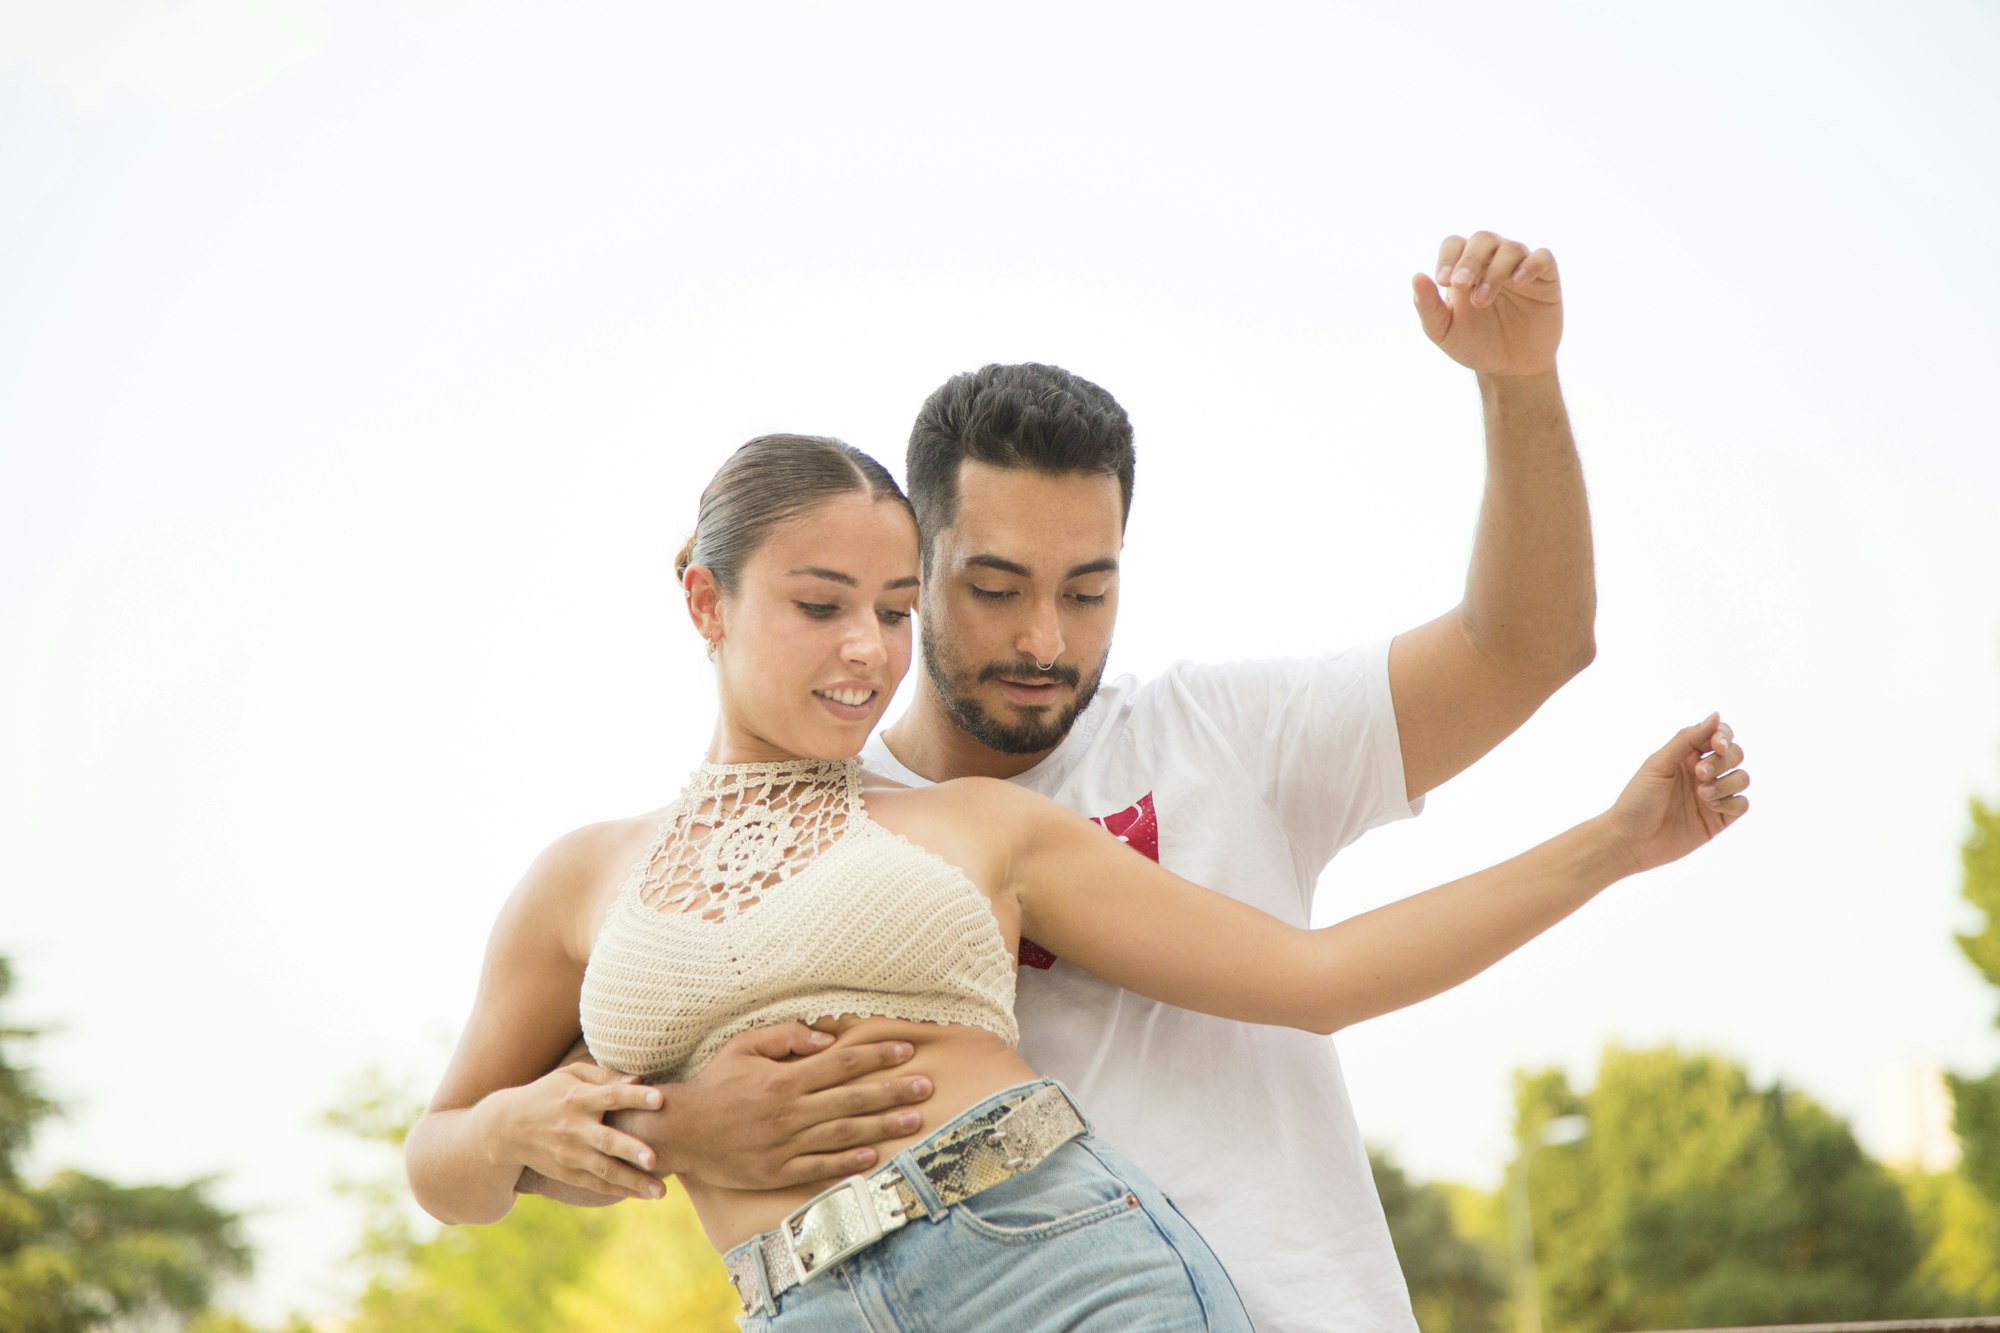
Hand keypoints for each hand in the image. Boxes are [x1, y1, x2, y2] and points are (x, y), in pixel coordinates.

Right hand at [481, 1063, 667, 1201]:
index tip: (660, 1099)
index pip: (610, 1096)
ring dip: (633, 1181)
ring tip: (660, 1191)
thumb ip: (603, 1075)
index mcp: (578, 1098)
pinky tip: (643, 1193)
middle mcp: (574, 1128)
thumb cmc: (547, 1094)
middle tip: (654, 1158)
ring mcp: (570, 1154)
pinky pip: (596, 1185)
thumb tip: (638, 1079)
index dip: (635, 1097)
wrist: (506, 1129)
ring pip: (604, 1170)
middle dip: (631, 1149)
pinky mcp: (567, 1173)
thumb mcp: (569, 1075)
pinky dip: (620, 1190)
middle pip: (606, 1140)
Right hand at [612, 1022, 934, 1190]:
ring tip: (914, 1120)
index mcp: (783, 1080)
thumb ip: (785, 1037)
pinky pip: (819, 1167)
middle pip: (851, 1100)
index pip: (841, 1064)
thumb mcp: (744, 1047)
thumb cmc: (716, 1083)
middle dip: (892, 1092)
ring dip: (881, 1127)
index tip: (907, 1050)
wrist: (681, 1131)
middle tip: (926, 1086)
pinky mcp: (777, 1171)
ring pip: (843, 1135)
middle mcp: (788, 1112)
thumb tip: (826, 1037)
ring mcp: (784, 1145)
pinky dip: (848, 1162)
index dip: (876, 1056)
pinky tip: (874, 1156)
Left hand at [1411, 231, 1561, 376]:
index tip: (1443, 281)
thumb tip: (1416, 276)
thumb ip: (1427, 305)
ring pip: (1510, 247)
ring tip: (1481, 300)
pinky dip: (1530, 265)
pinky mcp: (1545, 277)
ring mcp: (1519, 266)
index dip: (1448, 257)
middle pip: (1482, 239)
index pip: (1454, 244)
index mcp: (1465, 267)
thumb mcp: (1444, 330)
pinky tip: (1517, 281)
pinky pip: (1542, 257)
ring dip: (1494, 271)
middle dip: (1470, 260)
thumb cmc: (1474, 344)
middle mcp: (1492, 260)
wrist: (1509, 369)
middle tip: (1460, 285)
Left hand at [1601, 714, 1750, 874]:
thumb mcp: (1658, 764)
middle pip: (1735, 754)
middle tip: (1699, 773)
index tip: (1717, 745)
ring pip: (1742, 778)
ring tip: (1702, 794)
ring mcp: (1713, 796)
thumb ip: (1687, 739)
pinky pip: (1742, 804)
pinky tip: (1710, 807)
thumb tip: (1716, 715)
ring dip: (1726, 783)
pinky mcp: (1719, 819)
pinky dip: (1731, 802)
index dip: (1724, 736)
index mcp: (1686, 755)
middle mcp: (1703, 772)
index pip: (1719, 735)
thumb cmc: (1637, 799)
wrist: (1630, 840)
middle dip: (1723, 761)